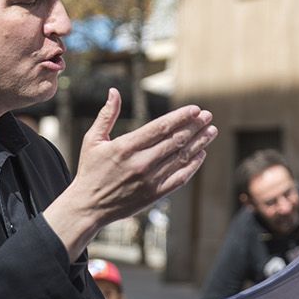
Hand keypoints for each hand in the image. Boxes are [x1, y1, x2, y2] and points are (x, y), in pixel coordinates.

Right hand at [43, 89, 216, 258]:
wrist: (88, 207)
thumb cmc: (90, 170)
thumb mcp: (92, 140)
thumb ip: (106, 115)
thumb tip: (114, 91)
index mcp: (125, 147)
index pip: (160, 128)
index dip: (181, 117)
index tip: (196, 109)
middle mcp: (140, 163)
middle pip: (175, 141)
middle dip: (194, 127)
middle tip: (208, 116)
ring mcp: (149, 180)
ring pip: (181, 158)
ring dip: (199, 143)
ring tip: (211, 132)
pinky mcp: (154, 195)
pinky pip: (180, 178)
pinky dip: (193, 166)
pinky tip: (201, 154)